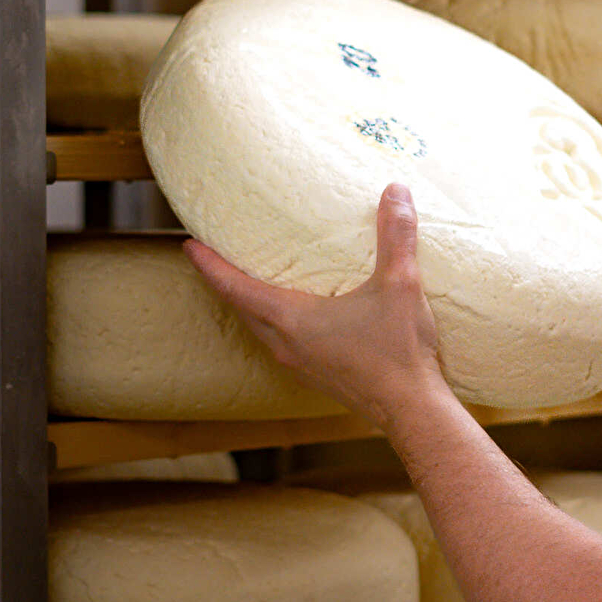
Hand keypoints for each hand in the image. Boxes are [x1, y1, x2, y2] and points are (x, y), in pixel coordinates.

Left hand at [184, 183, 446, 428]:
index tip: (189, 246)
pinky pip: (282, 344)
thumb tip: (396, 191)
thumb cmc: (399, 352)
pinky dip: (275, 323)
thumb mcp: (400, 285)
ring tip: (251, 283)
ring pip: (260, 329)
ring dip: (250, 305)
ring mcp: (300, 365)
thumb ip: (396, 236)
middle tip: (215, 258)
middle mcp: (286, 344)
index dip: (209, 265)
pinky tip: (296, 316)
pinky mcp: (318, 376)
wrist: (413, 410)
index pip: (235, 288)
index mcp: (292, 320)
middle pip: (241, 309)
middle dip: (225, 283)